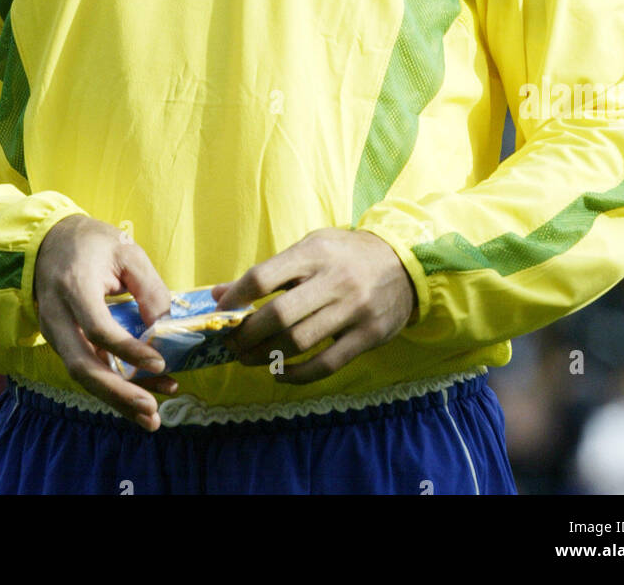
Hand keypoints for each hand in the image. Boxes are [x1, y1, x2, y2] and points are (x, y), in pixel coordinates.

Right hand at [33, 214, 177, 429]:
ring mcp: (53, 332)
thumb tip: (166, 330)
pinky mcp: (60, 342)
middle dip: (118, 393)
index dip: (128, 350)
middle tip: (153, 410)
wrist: (49, 241)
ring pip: (82, 375)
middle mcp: (57, 316)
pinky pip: (84, 369)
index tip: (161, 361)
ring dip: (116, 399)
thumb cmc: (92, 243)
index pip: (98, 328)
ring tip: (152, 416)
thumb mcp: (127, 251)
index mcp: (74, 286)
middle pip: (83, 365)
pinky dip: (111, 387)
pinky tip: (140, 396)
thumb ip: (148, 289)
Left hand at [211, 228, 417, 384]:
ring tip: (249, 358)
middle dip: (247, 334)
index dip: (236, 297)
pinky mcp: (368, 335)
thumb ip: (269, 271)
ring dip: (267, 356)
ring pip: (300, 341)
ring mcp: (354, 309)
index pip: (264, 277)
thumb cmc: (344, 255)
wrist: (404, 263)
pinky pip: (327, 364)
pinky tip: (280, 373)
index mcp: (314, 253)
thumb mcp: (310, 249)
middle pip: (279, 315)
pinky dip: (297, 374)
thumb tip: (219, 294)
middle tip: (231, 343)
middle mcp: (334, 280)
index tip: (221, 312)